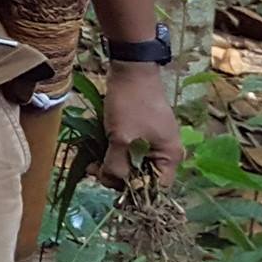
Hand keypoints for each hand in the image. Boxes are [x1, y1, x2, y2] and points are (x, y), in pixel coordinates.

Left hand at [99, 62, 183, 186]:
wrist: (130, 69)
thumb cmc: (131, 104)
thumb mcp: (122, 138)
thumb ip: (117, 165)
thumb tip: (111, 183)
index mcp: (170, 157)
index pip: (155, 189)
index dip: (133, 192)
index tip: (110, 190)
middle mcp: (165, 152)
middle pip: (142, 178)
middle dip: (118, 176)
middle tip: (94, 171)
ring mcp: (153, 142)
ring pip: (132, 164)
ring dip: (111, 164)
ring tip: (91, 163)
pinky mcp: (141, 132)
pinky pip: (128, 150)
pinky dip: (113, 152)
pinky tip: (95, 152)